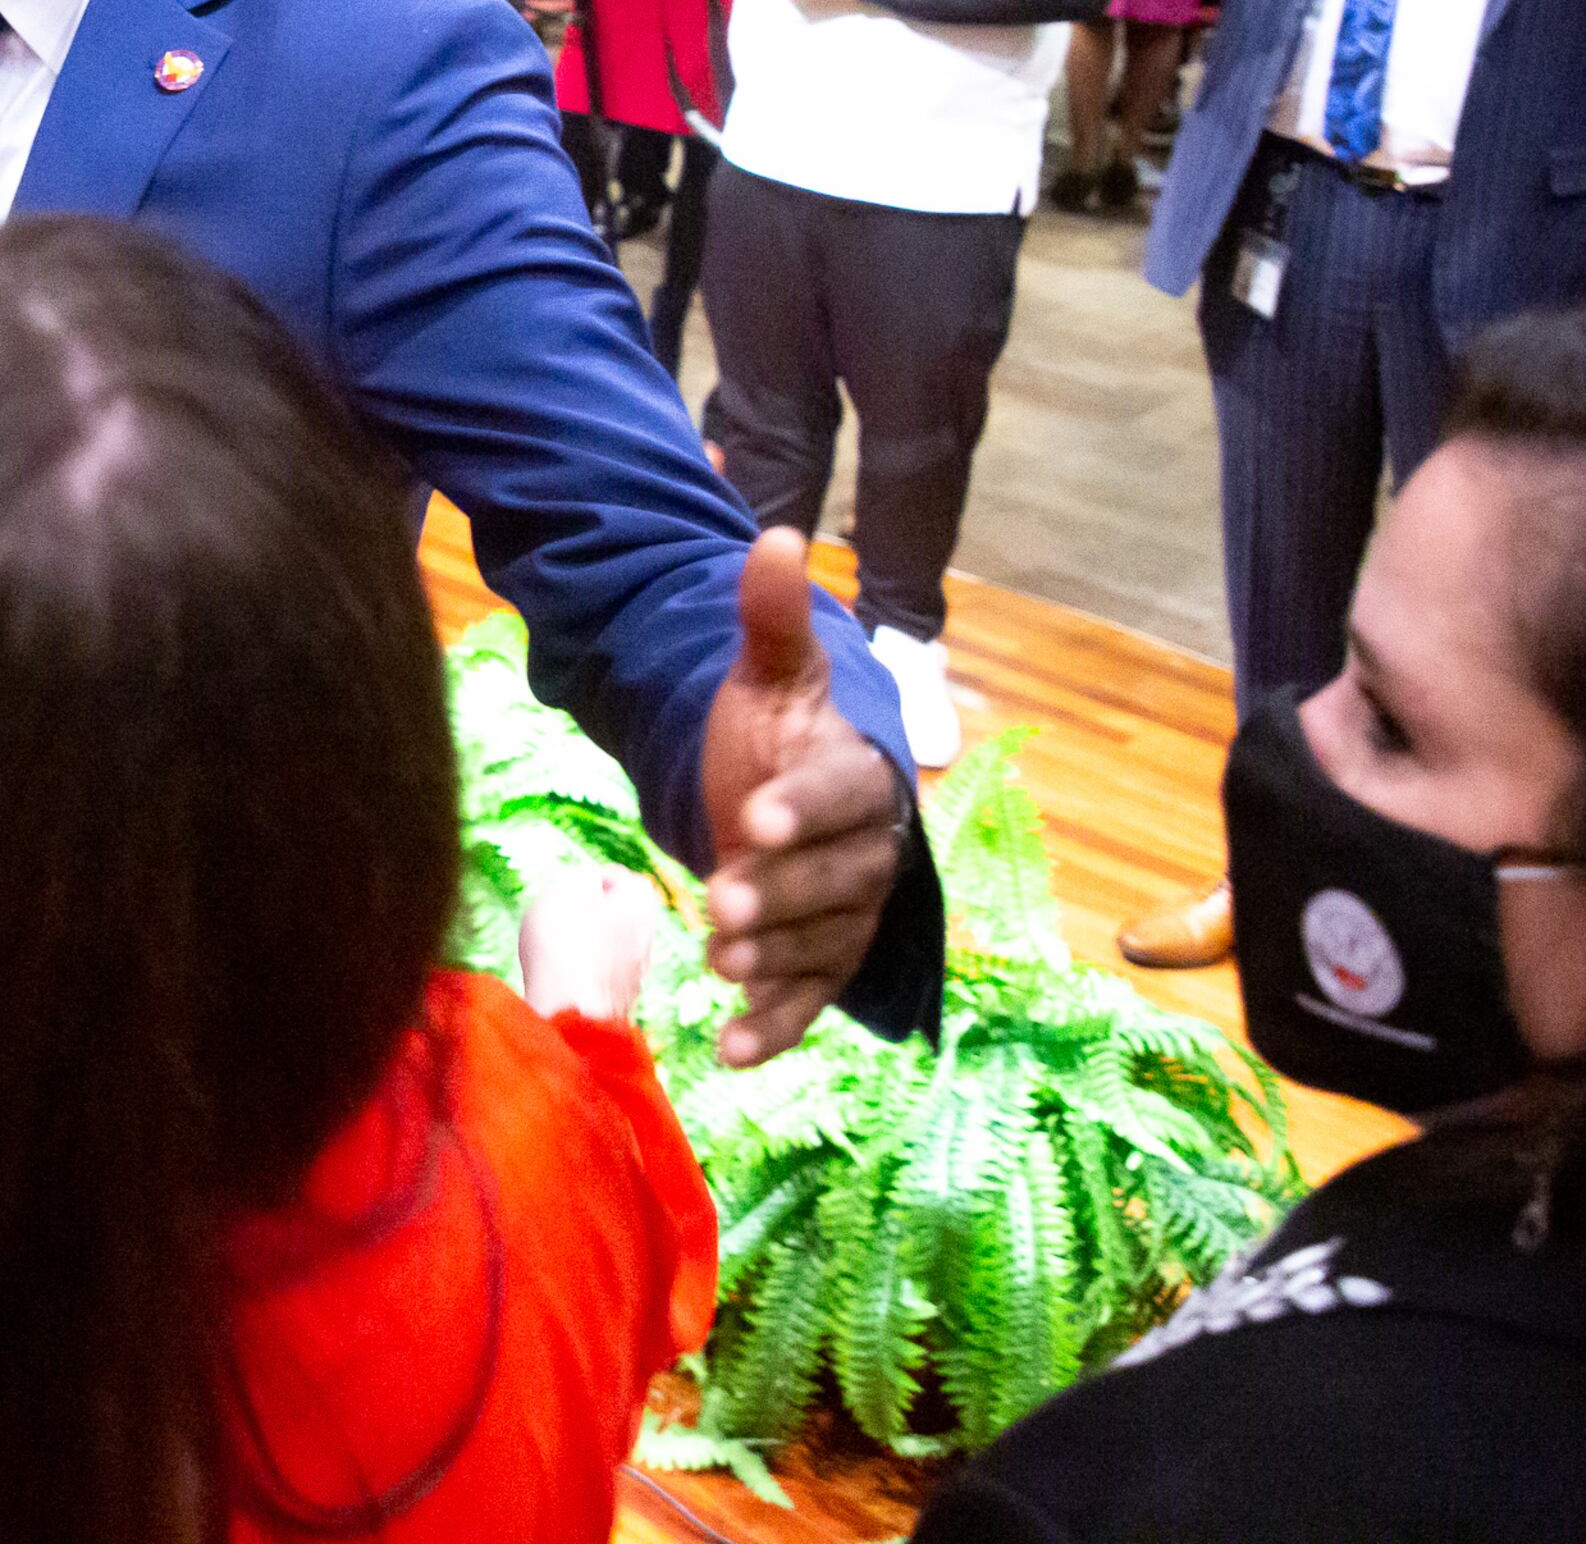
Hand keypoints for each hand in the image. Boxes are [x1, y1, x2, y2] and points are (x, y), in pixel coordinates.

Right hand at [519, 863, 659, 1026]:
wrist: (568, 1011)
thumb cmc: (564, 942)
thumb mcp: (564, 888)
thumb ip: (581, 877)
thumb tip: (589, 883)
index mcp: (641, 905)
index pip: (626, 880)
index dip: (598, 879)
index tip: (574, 887)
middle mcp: (647, 939)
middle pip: (622, 916)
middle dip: (596, 914)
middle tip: (564, 916)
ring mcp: (636, 975)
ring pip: (613, 948)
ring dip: (590, 946)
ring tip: (557, 949)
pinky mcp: (620, 1002)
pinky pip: (602, 977)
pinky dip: (586, 974)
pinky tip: (562, 977)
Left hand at [700, 529, 908, 1067]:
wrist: (786, 801)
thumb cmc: (779, 736)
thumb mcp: (770, 677)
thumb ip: (772, 620)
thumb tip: (775, 535)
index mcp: (861, 780)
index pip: (841, 796)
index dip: (803, 808)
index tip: (755, 816)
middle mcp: (865, 857)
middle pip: (832, 882)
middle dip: (779, 893)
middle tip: (720, 898)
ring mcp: (846, 918)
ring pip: (821, 946)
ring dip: (774, 961)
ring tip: (721, 963)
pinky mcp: (821, 969)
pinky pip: (808, 1004)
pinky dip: (774, 1029)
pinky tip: (731, 1050)